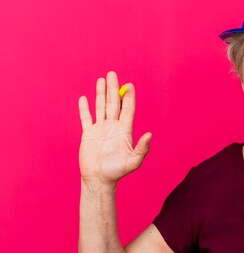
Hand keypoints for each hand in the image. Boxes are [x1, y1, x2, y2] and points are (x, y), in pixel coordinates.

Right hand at [78, 71, 151, 185]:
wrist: (99, 179)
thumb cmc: (117, 171)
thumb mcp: (133, 161)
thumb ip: (142, 148)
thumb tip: (150, 134)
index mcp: (124, 131)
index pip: (127, 109)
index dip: (129, 97)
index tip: (129, 85)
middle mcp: (113, 127)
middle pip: (114, 104)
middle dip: (114, 89)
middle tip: (113, 74)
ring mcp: (100, 130)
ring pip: (100, 107)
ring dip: (101, 94)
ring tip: (101, 80)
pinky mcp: (88, 134)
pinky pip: (86, 118)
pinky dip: (84, 109)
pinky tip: (84, 98)